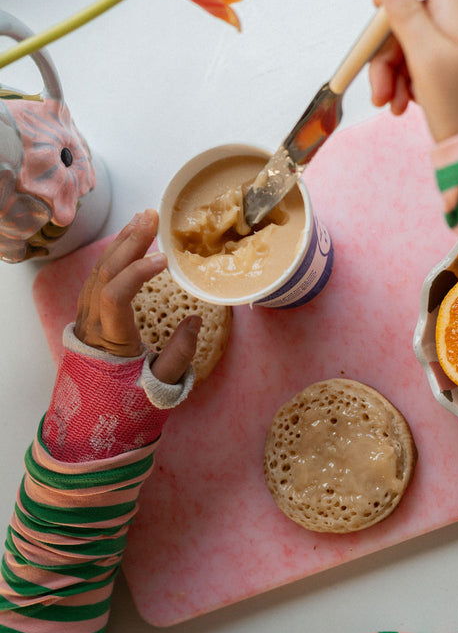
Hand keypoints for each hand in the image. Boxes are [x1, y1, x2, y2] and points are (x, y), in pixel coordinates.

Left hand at [74, 209, 200, 384]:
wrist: (96, 412)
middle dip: (129, 243)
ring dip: (121, 243)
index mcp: (110, 339)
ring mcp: (87, 315)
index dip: (137, 272)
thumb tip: (195, 319)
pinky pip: (98, 275)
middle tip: (153, 219)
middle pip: (104, 273)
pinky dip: (114, 255)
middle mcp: (92, 322)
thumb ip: (179, 354)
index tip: (165, 260)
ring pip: (98, 270)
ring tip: (144, 220)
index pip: (115, 295)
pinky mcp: (89, 311)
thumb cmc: (129, 399)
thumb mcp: (160, 384)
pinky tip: (129, 241)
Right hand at [369, 0, 457, 141]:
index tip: (380, 9)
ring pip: (414, 41)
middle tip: (379, 89)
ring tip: (392, 104)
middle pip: (413, 13)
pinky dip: (410, 80)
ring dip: (395, 72)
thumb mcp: (425, 56)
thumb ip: (405, 12)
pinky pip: (426, 60)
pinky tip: (405, 103)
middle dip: (388, 50)